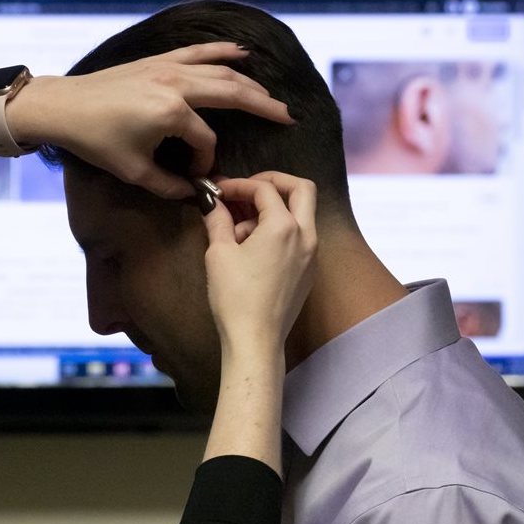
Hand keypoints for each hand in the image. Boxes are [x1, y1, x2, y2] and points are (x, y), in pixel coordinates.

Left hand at [10, 42, 293, 198]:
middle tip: (287, 117)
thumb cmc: (95, 140)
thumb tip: (194, 194)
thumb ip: (169, 185)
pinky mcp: (158, 60)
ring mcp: (168, 68)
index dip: (206, 160)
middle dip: (262, 107)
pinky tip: (241, 53)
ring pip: (220, 72)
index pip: (206, 140)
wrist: (63, 106)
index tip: (198, 175)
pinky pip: (198, 52)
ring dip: (249, 84)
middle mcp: (175, 84)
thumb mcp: (133, 171)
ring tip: (272, 97)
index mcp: (171, 113)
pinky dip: (221, 51)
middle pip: (231, 94)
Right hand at [202, 171, 316, 353]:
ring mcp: (311, 254)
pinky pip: (299, 236)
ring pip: (301, 213)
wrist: (255, 340)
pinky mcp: (308, 271)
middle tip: (247, 190)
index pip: (264, 189)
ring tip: (239, 229)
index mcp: (284, 227)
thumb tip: (211, 202)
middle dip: (273, 183)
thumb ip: (217, 220)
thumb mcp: (219, 253)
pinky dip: (280, 230)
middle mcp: (306, 236)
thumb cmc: (235, 298)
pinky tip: (251, 247)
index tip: (219, 191)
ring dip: (274, 209)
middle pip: (301, 189)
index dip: (239, 184)